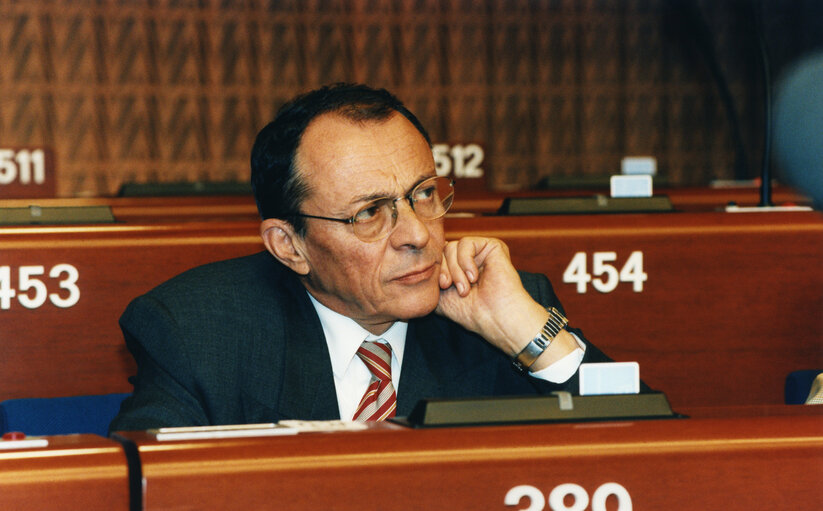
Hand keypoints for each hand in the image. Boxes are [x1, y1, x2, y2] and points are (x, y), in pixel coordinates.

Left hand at [436, 237, 547, 355]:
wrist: (495, 318)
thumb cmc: (471, 312)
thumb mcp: (440, 297)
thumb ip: (430, 280)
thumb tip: (417, 265)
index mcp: (458, 269)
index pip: (436, 258)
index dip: (436, 270)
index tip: (442, 287)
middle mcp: (469, 259)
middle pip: (442, 250)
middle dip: (443, 269)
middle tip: (449, 286)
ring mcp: (480, 252)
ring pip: (452, 247)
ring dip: (455, 269)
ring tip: (465, 287)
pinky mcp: (492, 246)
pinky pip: (466, 243)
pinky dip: (465, 261)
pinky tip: (474, 277)